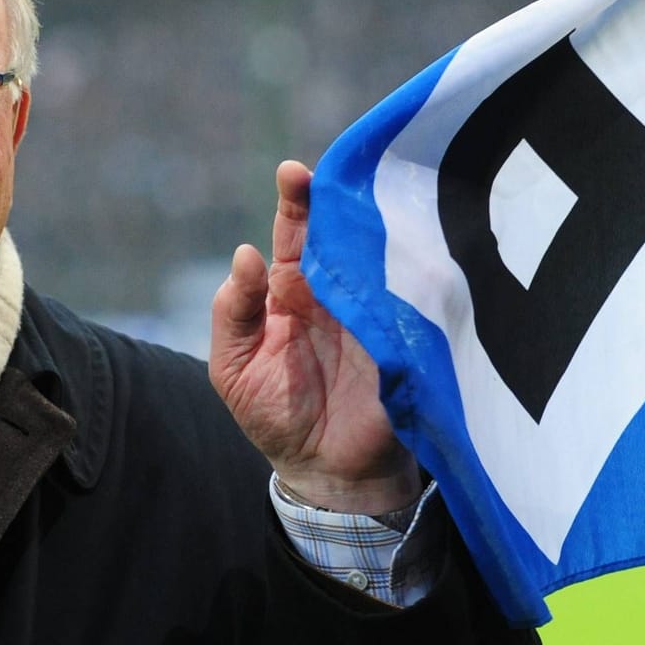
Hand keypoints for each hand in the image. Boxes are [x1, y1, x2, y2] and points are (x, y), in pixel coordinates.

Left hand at [209, 160, 419, 513]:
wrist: (327, 473)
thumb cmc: (277, 416)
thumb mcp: (234, 368)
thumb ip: (233, 313)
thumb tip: (245, 255)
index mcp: (293, 291)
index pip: (295, 234)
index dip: (296, 201)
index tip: (293, 172)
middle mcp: (337, 291)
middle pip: (342, 232)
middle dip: (340, 197)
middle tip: (337, 170)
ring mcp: (375, 310)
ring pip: (380, 255)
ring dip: (378, 227)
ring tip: (372, 196)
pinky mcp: (406, 338)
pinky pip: (411, 298)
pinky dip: (411, 274)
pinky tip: (410, 246)